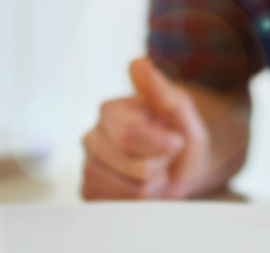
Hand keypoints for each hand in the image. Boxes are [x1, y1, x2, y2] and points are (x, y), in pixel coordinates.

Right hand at [81, 57, 210, 199]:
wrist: (180, 166)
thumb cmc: (180, 134)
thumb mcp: (181, 111)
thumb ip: (161, 90)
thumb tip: (137, 62)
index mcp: (110, 109)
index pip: (129, 135)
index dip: (162, 145)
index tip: (175, 141)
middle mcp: (91, 135)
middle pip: (132, 166)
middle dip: (161, 166)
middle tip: (164, 158)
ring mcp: (88, 165)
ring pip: (129, 190)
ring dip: (153, 185)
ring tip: (154, 172)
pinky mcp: (90, 191)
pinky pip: (118, 206)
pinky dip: (139, 202)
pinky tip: (141, 185)